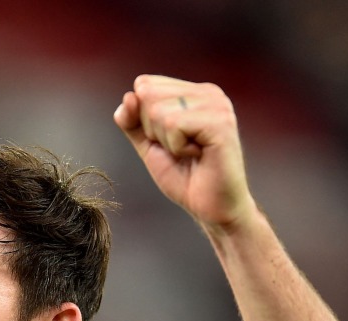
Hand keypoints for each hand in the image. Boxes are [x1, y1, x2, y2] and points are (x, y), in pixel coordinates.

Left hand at [113, 75, 255, 230]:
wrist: (212, 208)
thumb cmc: (185, 178)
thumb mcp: (150, 145)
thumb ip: (133, 122)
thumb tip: (127, 97)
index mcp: (194, 92)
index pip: (144, 85)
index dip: (143, 119)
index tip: (169, 141)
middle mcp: (208, 92)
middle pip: (148, 94)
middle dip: (153, 130)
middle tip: (180, 149)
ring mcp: (217, 104)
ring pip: (159, 111)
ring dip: (166, 141)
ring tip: (190, 153)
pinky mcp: (220, 121)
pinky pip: (174, 124)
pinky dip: (177, 147)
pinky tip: (198, 154)